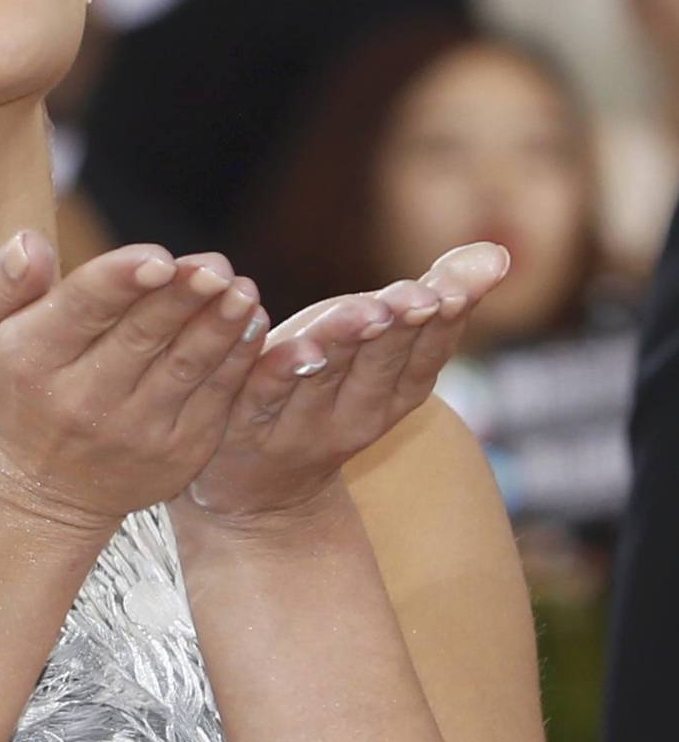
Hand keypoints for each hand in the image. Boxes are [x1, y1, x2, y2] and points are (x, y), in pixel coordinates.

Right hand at [0, 233, 269, 540]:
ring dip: (219, 325)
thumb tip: (32, 242)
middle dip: (182, 298)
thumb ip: (4, 284)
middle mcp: (81, 402)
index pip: (81, 310)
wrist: (40, 493)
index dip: (122, 281)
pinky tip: (250, 322)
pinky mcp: (175, 455)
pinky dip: (236, 358)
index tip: (158, 258)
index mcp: (31, 361)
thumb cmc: (15, 393)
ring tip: (242, 289)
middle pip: (141, 337)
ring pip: (185, 368)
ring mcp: (133, 433)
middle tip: (214, 266)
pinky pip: (214, 399)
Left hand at [181, 241, 510, 525]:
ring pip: (323, 377)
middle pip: (379, 366)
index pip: (425, 357)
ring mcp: (300, 425)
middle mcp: (354, 416)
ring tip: (364, 314)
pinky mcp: (246, 425)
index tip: (452, 290)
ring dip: (342, 341)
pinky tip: (293, 345)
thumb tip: (495, 251)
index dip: (440, 324)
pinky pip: (262, 392)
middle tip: (415, 298)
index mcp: (395, 395)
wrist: (260, 490)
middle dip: (399, 329)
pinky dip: (278, 368)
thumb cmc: (329, 387)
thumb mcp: (381, 340)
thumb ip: (434, 298)